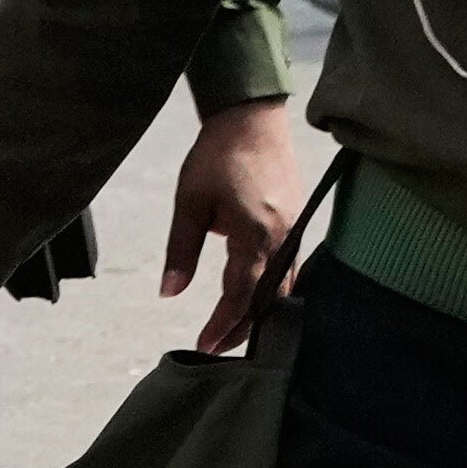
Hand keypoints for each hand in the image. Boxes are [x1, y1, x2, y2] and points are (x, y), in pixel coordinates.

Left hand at [166, 94, 314, 352]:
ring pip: (284, 286)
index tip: (205, 346)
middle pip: (268, 299)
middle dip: (244, 328)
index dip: (223, 325)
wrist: (251, 118)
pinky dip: (275, 290)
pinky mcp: (298, 223)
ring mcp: (295, 231)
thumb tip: (169, 293)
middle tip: (219, 349)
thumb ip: (180, 252)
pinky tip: (261, 299)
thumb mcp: (188, 205)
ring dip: (262, 312)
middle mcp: (282, 239)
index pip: (241, 296)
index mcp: (255, 236)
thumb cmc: (217, 157)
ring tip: (237, 331)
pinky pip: (291, 268)